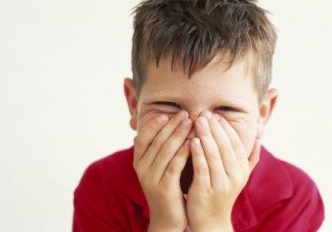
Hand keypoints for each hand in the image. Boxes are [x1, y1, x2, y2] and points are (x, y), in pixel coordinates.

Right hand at [133, 110, 191, 231]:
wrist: (168, 217)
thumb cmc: (167, 186)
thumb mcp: (159, 166)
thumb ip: (159, 148)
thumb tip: (163, 124)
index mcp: (139, 161)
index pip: (143, 138)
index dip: (153, 125)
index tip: (167, 113)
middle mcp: (142, 169)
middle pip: (156, 141)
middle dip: (171, 125)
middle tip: (184, 113)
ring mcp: (151, 179)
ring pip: (165, 151)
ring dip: (178, 134)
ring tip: (190, 122)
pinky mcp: (164, 188)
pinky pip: (174, 166)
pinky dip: (183, 152)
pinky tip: (192, 142)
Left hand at [186, 111, 259, 231]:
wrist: (211, 222)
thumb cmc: (222, 194)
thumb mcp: (239, 176)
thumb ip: (250, 158)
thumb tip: (260, 137)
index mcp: (242, 170)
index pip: (236, 143)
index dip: (226, 128)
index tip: (216, 115)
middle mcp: (235, 176)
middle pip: (225, 146)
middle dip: (215, 128)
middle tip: (205, 113)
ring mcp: (221, 184)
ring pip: (214, 155)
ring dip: (206, 136)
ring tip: (197, 121)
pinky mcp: (206, 190)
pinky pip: (202, 168)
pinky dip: (198, 153)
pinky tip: (192, 141)